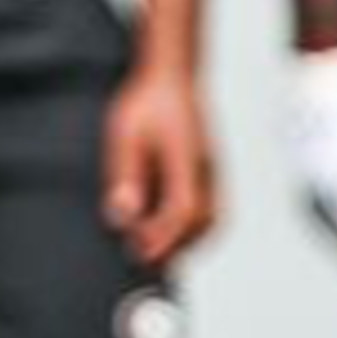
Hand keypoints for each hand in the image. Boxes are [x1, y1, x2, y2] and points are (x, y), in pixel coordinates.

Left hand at [104, 60, 215, 265]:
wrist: (172, 78)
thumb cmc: (146, 103)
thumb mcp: (125, 136)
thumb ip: (125, 176)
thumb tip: (123, 216)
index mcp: (187, 159)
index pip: (183, 208)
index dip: (162, 235)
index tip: (138, 251)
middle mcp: (207, 170)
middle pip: (203, 222)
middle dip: (176, 246)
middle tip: (143, 259)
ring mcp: (214, 172)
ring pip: (212, 220)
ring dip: (187, 242)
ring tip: (154, 252)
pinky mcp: (211, 174)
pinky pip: (211, 210)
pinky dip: (194, 229)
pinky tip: (170, 234)